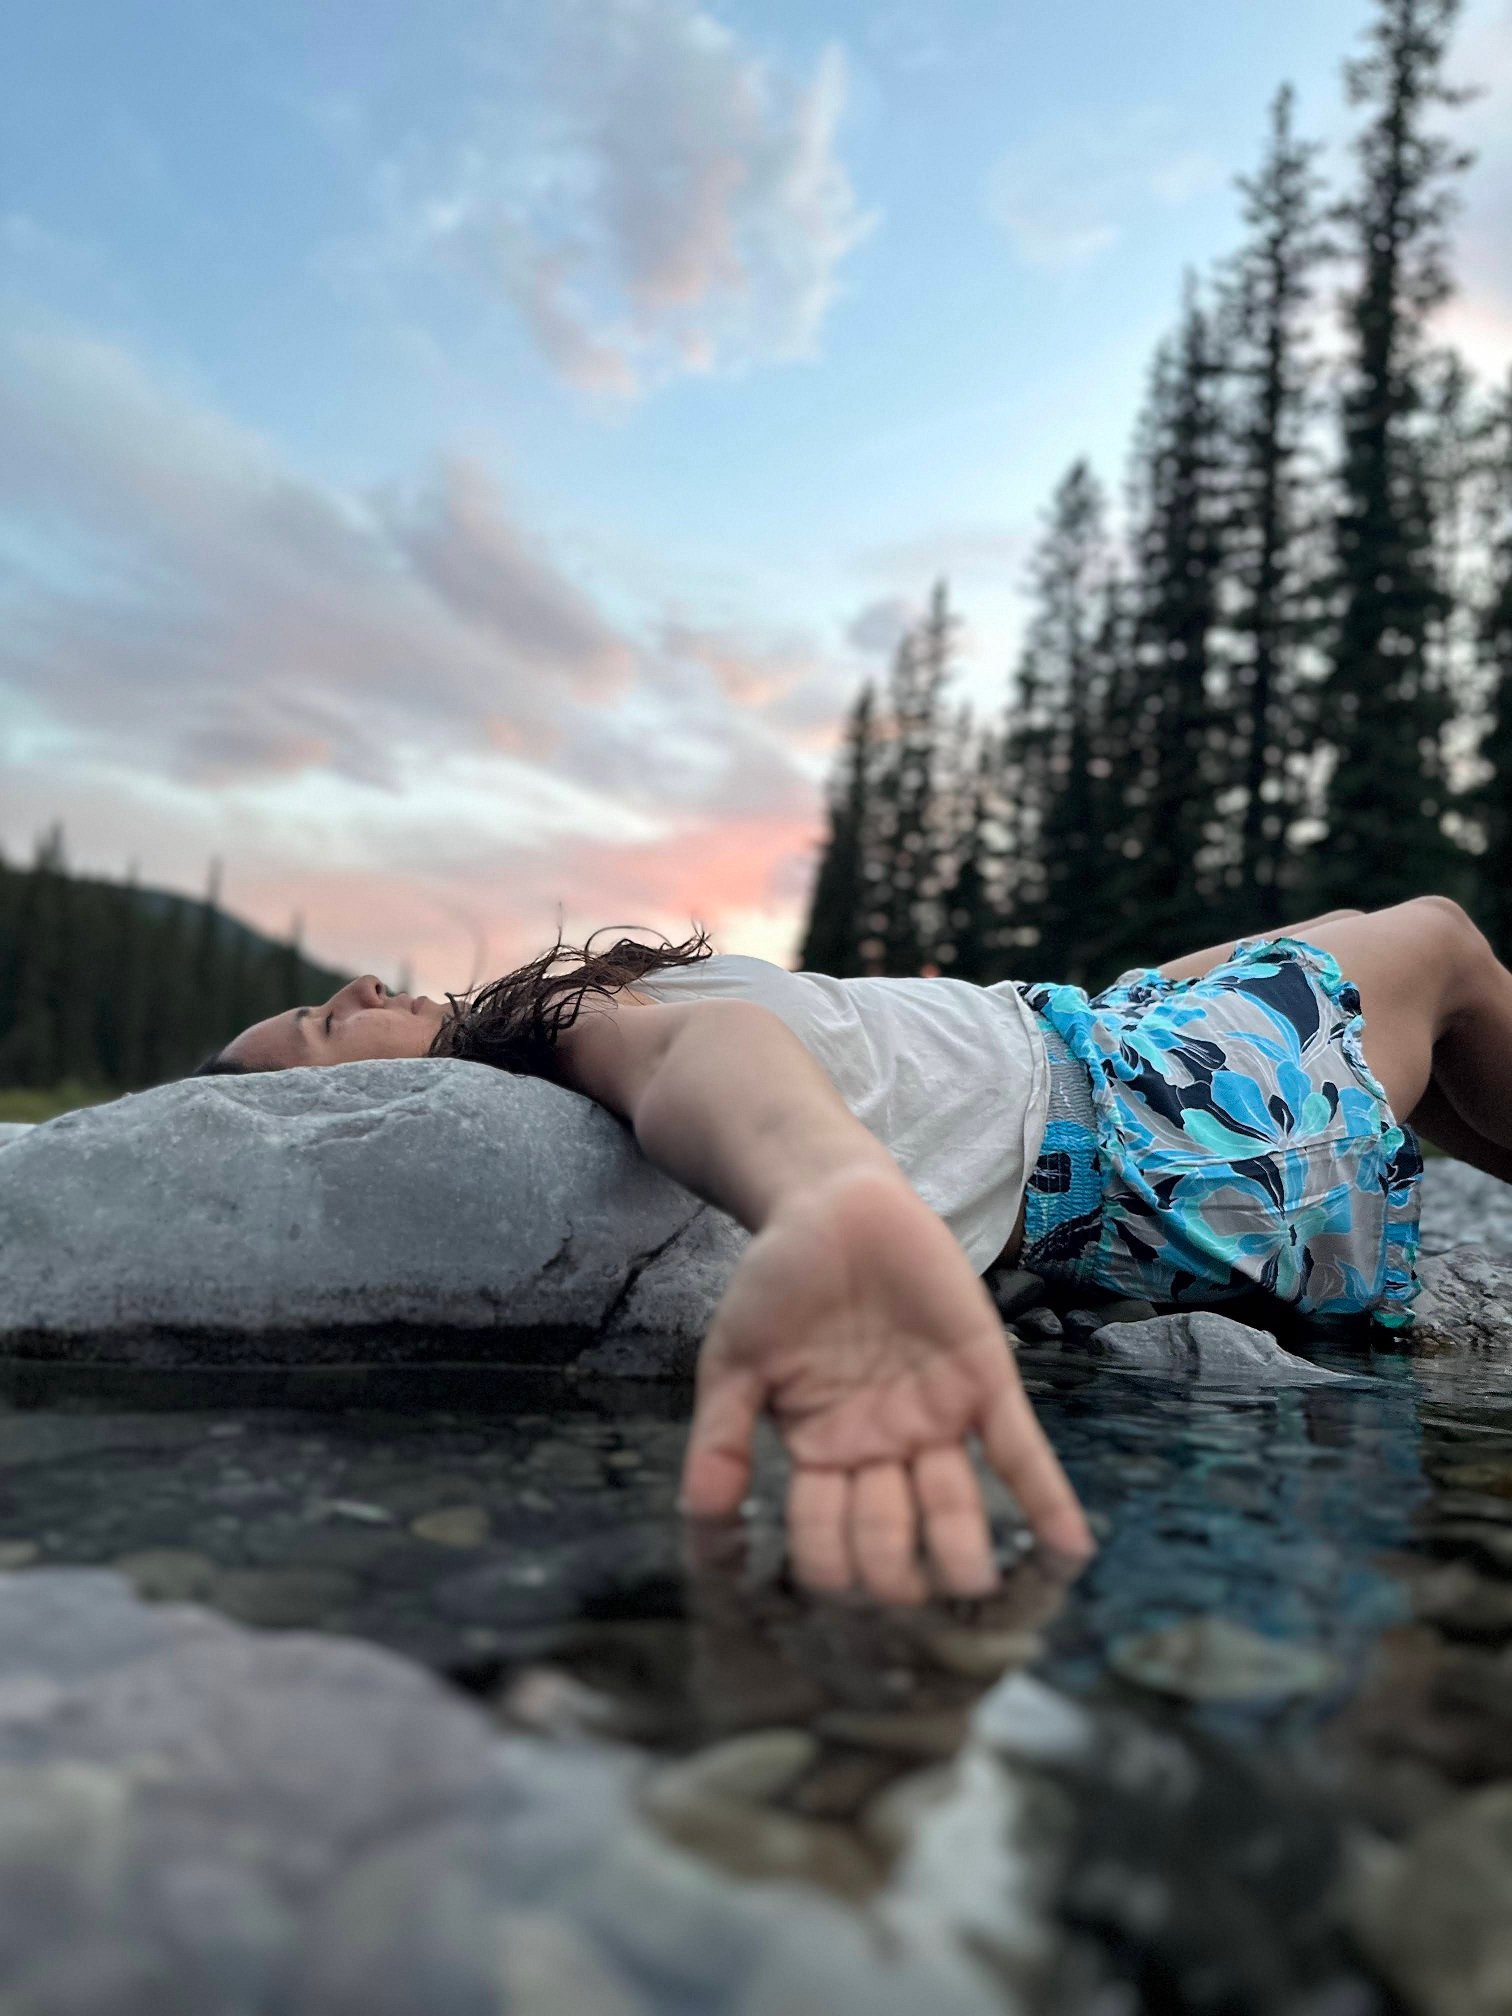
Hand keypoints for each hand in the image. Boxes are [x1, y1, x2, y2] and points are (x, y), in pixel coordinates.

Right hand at [680, 1167, 1093, 1603]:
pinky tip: (1070, 1546)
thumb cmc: (777, 1283)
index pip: (824, 1533)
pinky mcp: (983, 1379)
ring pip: (955, 1502)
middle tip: (901, 1593)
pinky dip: (1046, 1498)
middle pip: (893, 1531)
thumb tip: (700, 1517)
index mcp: (822, 1451)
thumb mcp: (735, 1359)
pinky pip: (1019, 1448)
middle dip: (895, 1567)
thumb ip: (720, 1435)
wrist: (830, 1203)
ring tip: (974, 1584)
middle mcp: (883, 1449)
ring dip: (965, 1548)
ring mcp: (937, 1418)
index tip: (829, 1594)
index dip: (827, 1567)